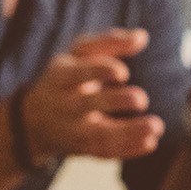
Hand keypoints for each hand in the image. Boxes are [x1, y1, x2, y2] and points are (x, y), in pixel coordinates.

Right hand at [23, 28, 164, 159]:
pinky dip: (127, 150)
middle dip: (115, 102)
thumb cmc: (66, 78)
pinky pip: (104, 153)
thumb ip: (109, 42)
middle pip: (87, 105)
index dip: (100, 71)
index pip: (78, 73)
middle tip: (142, 99)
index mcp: (61, 76)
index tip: (123, 73)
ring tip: (157, 127)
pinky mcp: (81, 149)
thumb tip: (143, 36)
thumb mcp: (78, 55)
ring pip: (98, 135)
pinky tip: (150, 142)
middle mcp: (63, 105)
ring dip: (128, 132)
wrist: (33, 121)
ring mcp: (71, 130)